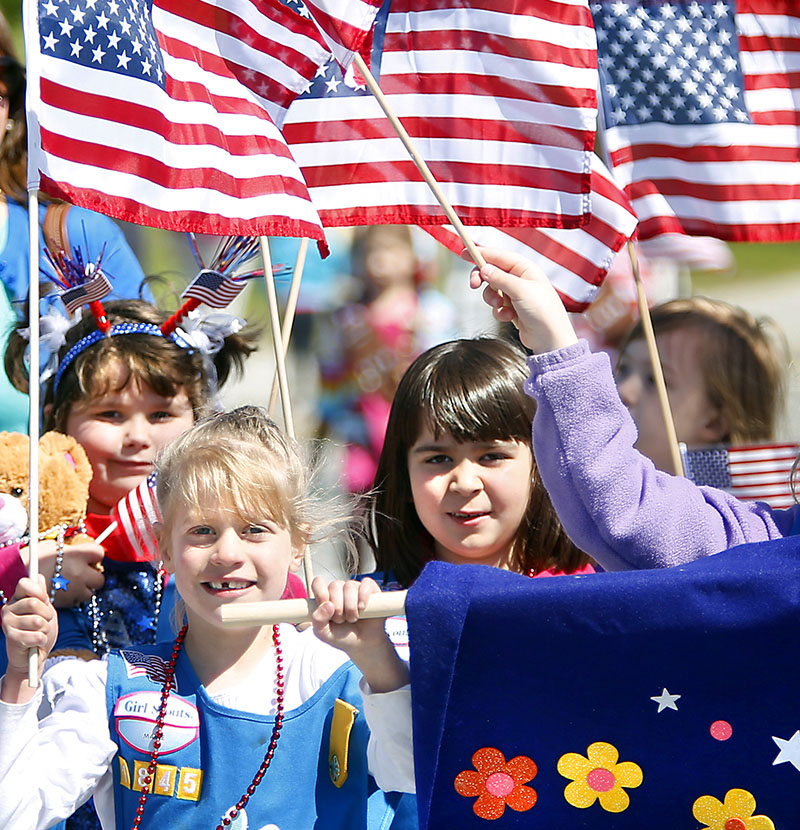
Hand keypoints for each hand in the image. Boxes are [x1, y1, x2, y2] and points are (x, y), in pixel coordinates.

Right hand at [1, 575, 57, 701]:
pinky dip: (42, 640)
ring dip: (46, 629)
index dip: (39, 591)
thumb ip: (41, 594)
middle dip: (47, 614)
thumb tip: (38, 576)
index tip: (44, 599)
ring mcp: (7, 623)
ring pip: (38, 620)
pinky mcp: (11, 638)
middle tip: (45, 622)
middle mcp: (8, 608)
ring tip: (40, 633)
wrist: (34, 656)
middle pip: (35, 602)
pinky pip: (36, 635)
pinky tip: (37, 642)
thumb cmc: (41, 630)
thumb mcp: (46, 610)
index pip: (25, 583)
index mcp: (17, 598)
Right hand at [23, 538, 104, 607]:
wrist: (15, 575)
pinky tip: (63, 592)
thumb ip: (70, 550)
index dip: (95, 556)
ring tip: (70, 585)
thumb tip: (83, 551)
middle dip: (92, 577)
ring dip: (83, 590)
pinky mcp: (65, 602)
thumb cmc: (33, 558)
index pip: (99, 553)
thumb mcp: (53, 547)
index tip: (90, 557)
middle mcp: (79, 572)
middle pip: (99, 578)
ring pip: (89, 593)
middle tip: (82, 574)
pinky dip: (73, 597)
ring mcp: (73, 589)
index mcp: (77, 555)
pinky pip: (77, 601)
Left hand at [311, 577, 407, 693]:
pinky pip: (367, 584)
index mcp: (328, 597)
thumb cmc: (344, 638)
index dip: (321, 592)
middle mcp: (342, 590)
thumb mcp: (324, 635)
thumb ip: (317, 621)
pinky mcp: (373, 591)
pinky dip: (364, 597)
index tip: (326, 608)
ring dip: (351, 606)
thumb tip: (326, 605)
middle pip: (335, 585)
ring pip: (350, 585)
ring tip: (354, 619)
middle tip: (343, 620)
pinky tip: (364, 610)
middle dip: (338, 606)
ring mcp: (357, 589)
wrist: (365, 647)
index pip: (320, 582)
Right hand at [463, 247, 578, 353]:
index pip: (499, 256)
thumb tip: (483, 268)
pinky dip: (499, 312)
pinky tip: (509, 317)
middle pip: (491, 272)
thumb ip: (500, 278)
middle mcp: (520, 279)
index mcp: (525, 268)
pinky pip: (496, 306)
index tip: (463, 253)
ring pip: (491, 290)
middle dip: (482, 280)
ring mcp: (516, 294)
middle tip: (473, 286)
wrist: (550, 339)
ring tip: (501, 307)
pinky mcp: (512, 309)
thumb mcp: (520, 291)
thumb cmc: (542, 311)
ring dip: (492, 299)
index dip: (481, 253)